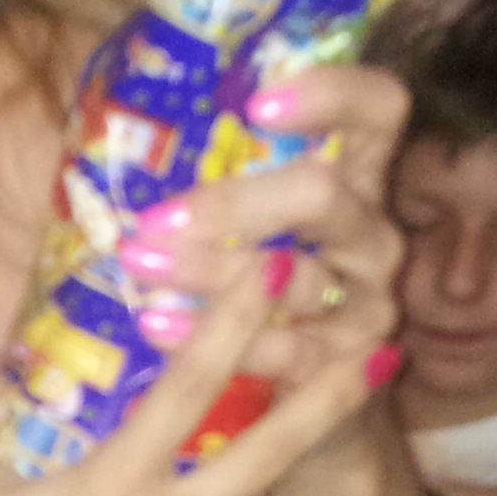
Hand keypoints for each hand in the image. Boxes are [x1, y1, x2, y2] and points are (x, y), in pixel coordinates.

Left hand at [119, 62, 407, 409]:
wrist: (310, 403)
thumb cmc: (264, 288)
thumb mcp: (257, 224)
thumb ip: (225, 181)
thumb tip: (116, 130)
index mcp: (359, 178)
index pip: (380, 109)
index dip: (334, 93)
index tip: (258, 104)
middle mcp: (374, 233)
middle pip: (323, 194)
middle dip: (234, 202)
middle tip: (154, 218)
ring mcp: (370, 300)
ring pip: (295, 275)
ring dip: (208, 269)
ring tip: (138, 264)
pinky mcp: (350, 363)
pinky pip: (286, 349)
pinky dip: (216, 337)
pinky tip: (154, 325)